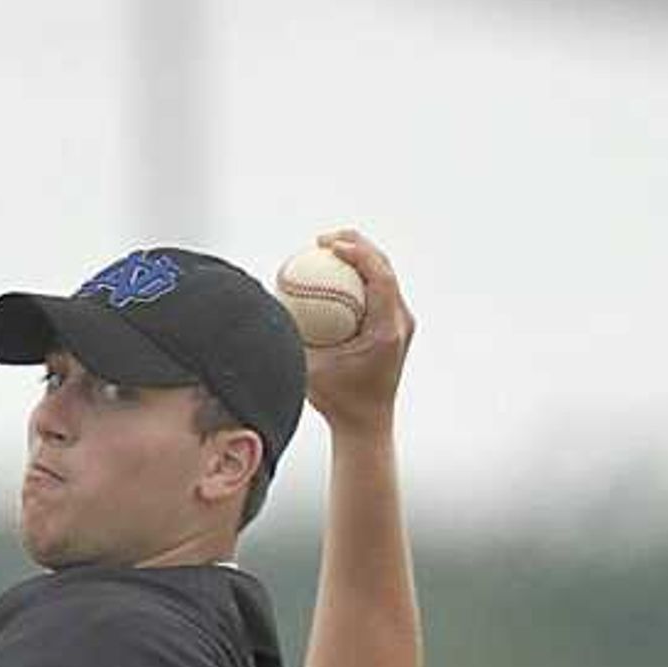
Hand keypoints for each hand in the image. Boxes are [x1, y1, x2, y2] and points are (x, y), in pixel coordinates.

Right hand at [300, 229, 414, 435]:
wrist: (366, 426)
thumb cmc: (336, 403)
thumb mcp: (308, 371)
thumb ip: (290, 341)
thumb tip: (266, 309)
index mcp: (386, 330)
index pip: (380, 276)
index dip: (357, 251)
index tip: (328, 245)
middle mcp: (400, 323)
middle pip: (385, 267)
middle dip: (357, 243)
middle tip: (325, 240)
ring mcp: (401, 325)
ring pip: (385, 276)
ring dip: (359, 257)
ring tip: (329, 249)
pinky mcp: (395, 329)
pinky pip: (379, 292)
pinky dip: (358, 278)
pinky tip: (333, 276)